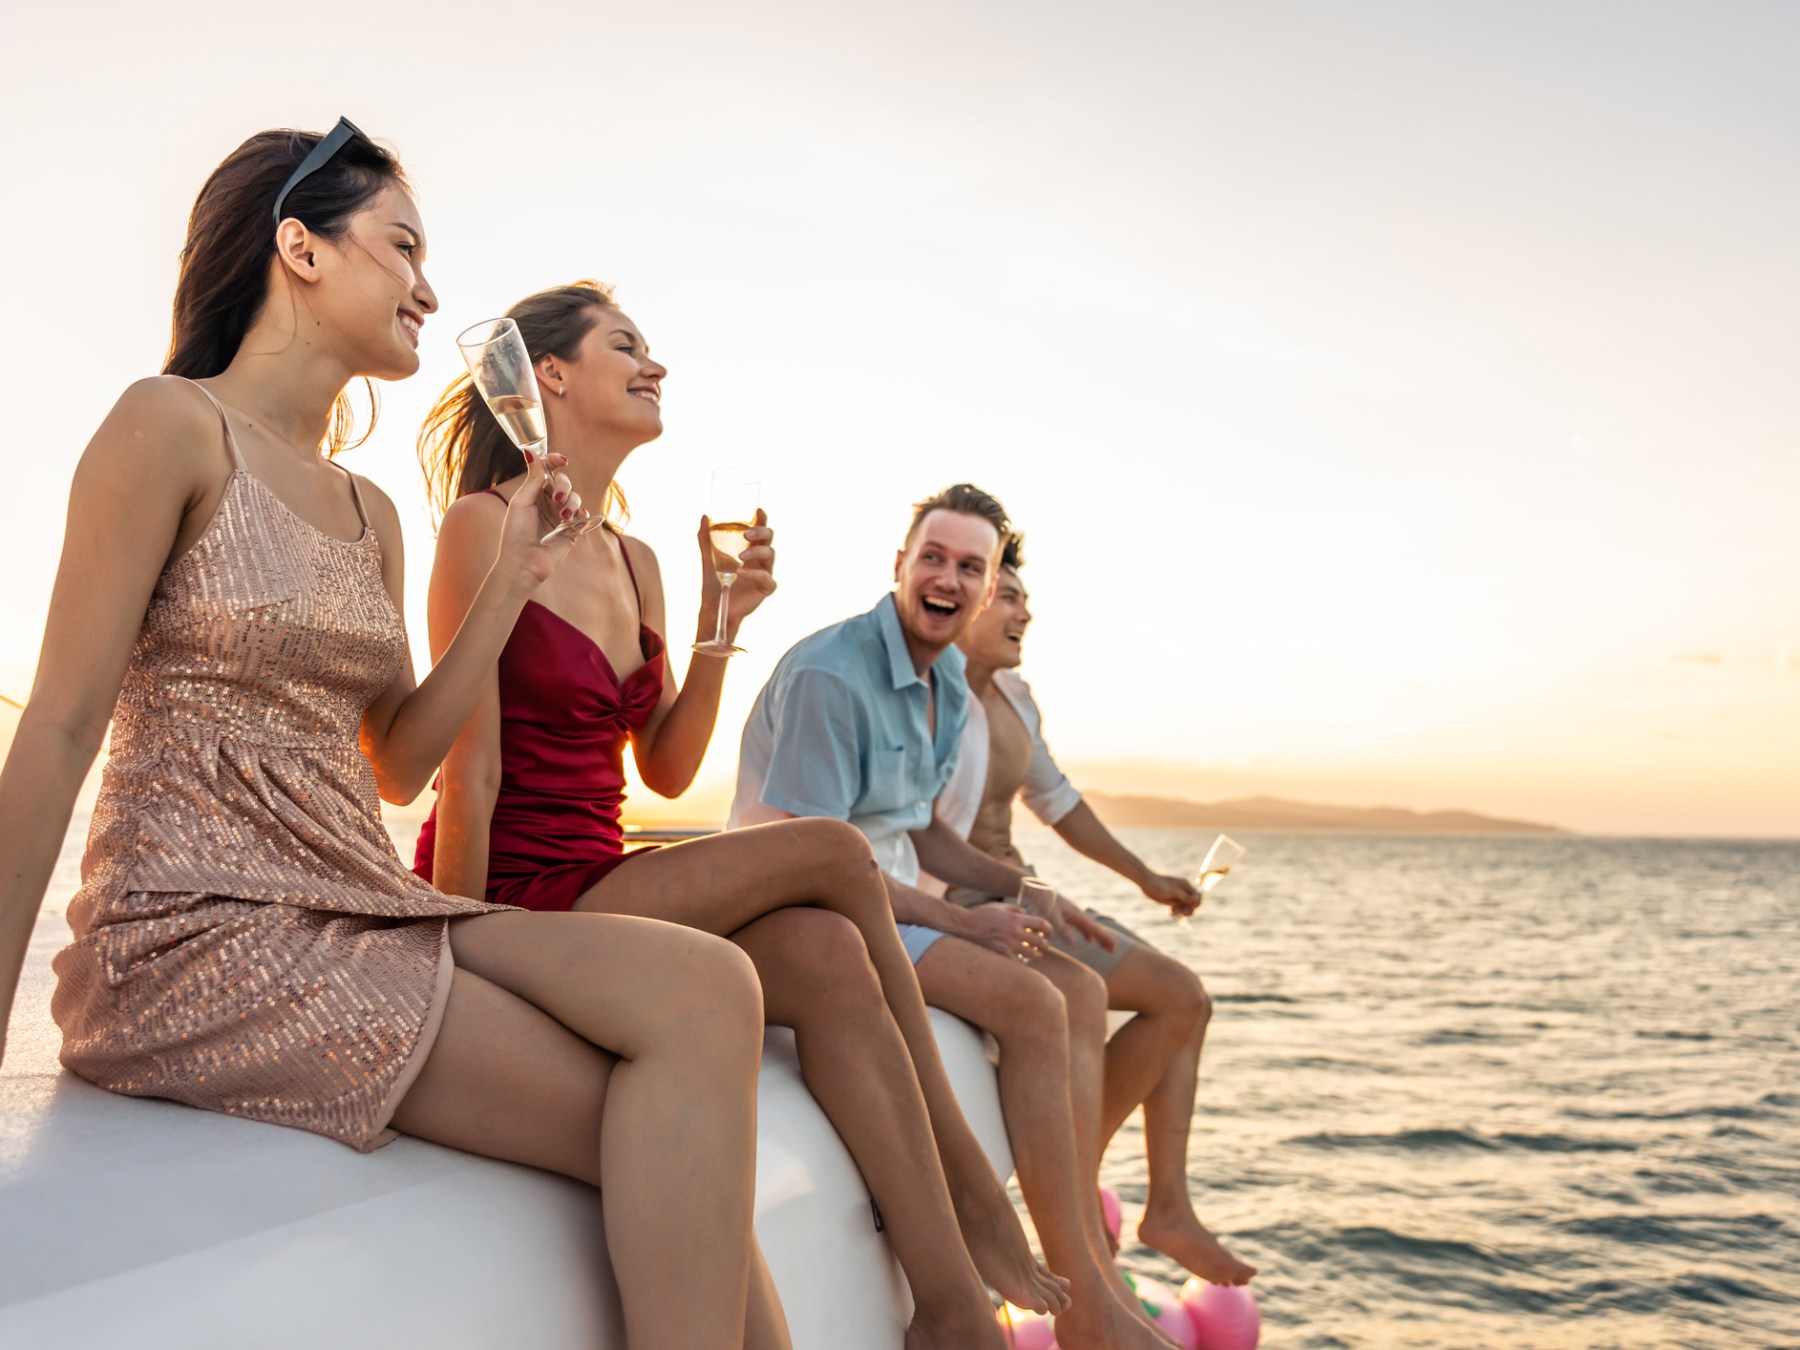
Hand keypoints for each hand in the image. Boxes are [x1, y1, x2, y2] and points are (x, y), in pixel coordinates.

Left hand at [497, 451, 589, 584]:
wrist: (523, 563)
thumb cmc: (516, 533)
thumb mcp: (522, 501)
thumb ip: (532, 478)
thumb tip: (531, 451)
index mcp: (534, 493)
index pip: (547, 470)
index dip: (555, 461)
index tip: (563, 460)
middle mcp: (548, 503)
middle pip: (564, 482)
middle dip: (564, 487)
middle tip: (557, 498)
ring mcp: (560, 517)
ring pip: (576, 498)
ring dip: (571, 503)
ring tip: (562, 517)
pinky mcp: (571, 531)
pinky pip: (583, 517)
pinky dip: (582, 516)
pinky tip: (574, 521)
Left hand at [698, 509, 776, 635]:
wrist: (713, 608)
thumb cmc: (713, 584)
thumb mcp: (708, 558)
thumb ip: (705, 539)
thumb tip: (704, 517)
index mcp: (749, 550)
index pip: (759, 531)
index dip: (762, 520)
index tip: (758, 510)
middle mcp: (759, 560)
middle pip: (768, 539)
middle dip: (761, 532)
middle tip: (746, 533)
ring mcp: (764, 573)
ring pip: (770, 554)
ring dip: (756, 551)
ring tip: (741, 555)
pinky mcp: (765, 588)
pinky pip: (766, 578)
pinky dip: (754, 574)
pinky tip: (740, 573)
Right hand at [960, 902, 1053, 961]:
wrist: (965, 925)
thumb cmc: (981, 913)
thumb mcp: (999, 906)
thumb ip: (1014, 908)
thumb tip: (1024, 912)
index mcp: (1016, 918)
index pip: (1041, 924)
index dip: (1048, 928)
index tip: (1049, 931)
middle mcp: (1015, 932)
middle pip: (1040, 941)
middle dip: (1045, 944)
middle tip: (1045, 945)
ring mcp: (1009, 944)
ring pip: (1031, 953)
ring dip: (1036, 954)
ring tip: (1037, 954)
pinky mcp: (1001, 954)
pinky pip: (1017, 962)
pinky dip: (1021, 962)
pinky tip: (1022, 961)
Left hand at [1048, 893, 1117, 950]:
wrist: (1037, 887)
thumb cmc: (1044, 901)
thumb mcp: (1052, 916)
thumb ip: (1062, 929)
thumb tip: (1074, 945)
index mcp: (1077, 915)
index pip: (1094, 929)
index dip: (1104, 938)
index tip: (1114, 946)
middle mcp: (1078, 914)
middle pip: (1094, 928)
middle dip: (1104, 939)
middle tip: (1114, 950)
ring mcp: (1073, 914)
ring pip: (1089, 928)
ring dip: (1098, 937)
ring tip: (1106, 947)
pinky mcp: (1067, 914)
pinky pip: (1082, 927)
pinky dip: (1087, 934)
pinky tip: (1089, 940)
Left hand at [1141, 871, 1200, 918]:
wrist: (1146, 883)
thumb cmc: (1159, 884)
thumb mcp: (1173, 891)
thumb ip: (1184, 896)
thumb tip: (1195, 900)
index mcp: (1186, 885)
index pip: (1198, 896)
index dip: (1196, 904)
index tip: (1190, 907)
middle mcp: (1184, 891)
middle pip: (1193, 903)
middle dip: (1189, 909)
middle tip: (1182, 913)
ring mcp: (1178, 896)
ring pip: (1186, 907)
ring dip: (1182, 912)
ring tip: (1173, 912)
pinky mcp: (1172, 901)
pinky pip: (1179, 909)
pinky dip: (1176, 912)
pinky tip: (1170, 912)